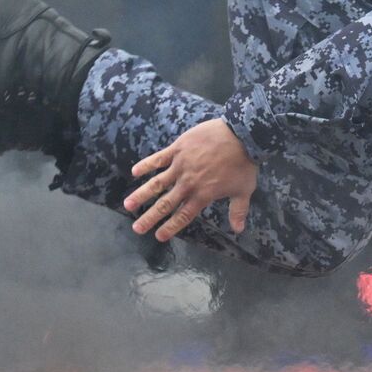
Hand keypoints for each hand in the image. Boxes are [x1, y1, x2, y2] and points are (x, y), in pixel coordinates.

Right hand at [124, 119, 257, 241]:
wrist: (240, 135)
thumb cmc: (244, 164)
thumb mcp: (244, 191)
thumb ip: (238, 211)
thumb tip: (238, 230)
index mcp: (202, 195)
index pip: (183, 215)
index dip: (170, 227)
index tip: (159, 236)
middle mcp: (188, 183)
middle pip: (165, 204)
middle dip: (150, 217)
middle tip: (136, 228)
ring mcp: (180, 165)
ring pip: (157, 183)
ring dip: (142, 194)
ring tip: (128, 205)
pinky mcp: (178, 149)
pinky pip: (159, 158)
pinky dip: (147, 165)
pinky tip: (134, 172)